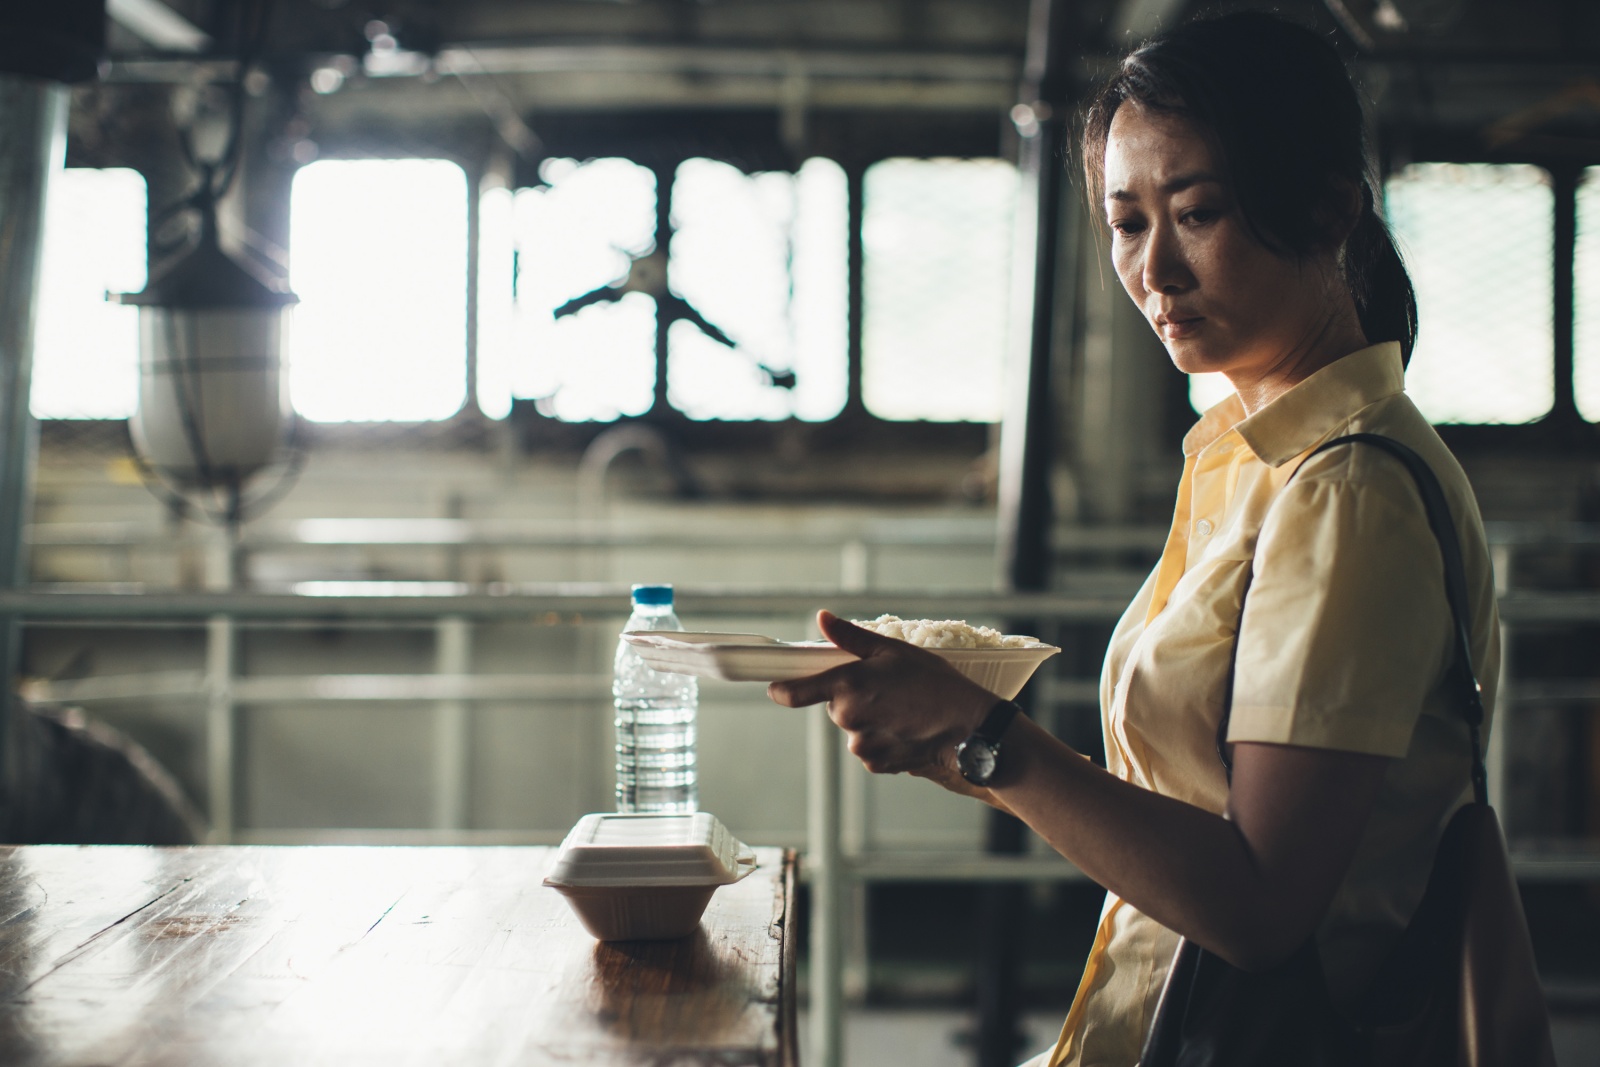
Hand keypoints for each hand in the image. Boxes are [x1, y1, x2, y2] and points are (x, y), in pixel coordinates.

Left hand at [766, 611, 996, 776]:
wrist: (968, 727)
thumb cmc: (935, 682)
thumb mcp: (893, 650)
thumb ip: (850, 637)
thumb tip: (821, 618)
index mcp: (847, 684)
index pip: (793, 693)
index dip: (781, 689)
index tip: (776, 687)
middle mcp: (848, 717)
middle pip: (834, 706)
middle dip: (852, 698)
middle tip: (885, 689)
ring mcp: (860, 744)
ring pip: (853, 728)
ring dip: (869, 720)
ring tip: (902, 710)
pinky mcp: (875, 764)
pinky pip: (869, 748)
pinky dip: (883, 739)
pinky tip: (906, 729)